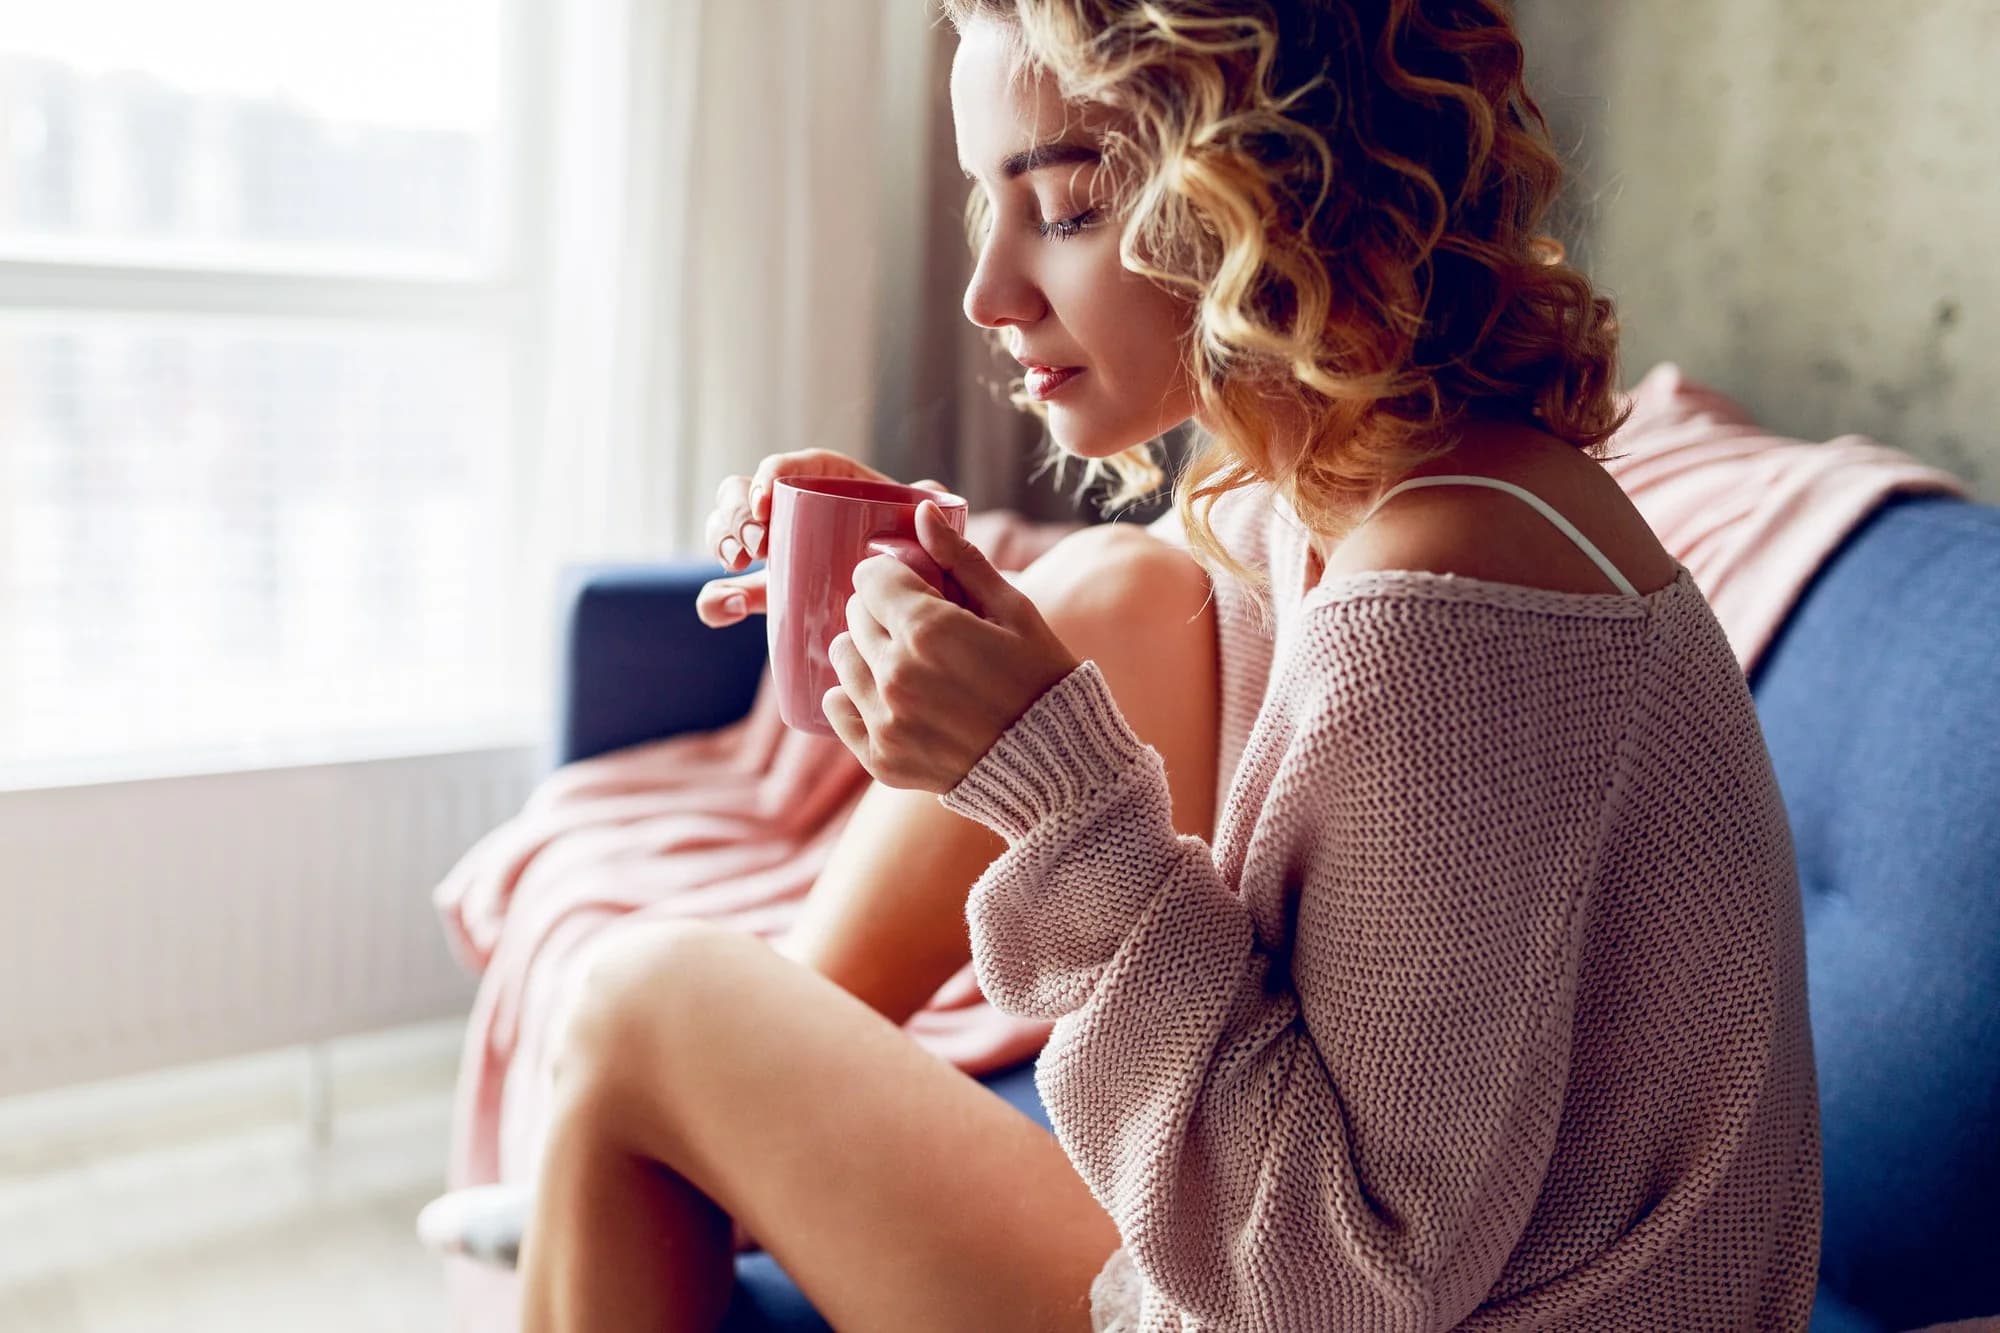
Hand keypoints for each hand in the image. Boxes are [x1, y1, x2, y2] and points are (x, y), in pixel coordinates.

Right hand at [696, 450, 951, 627]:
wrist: (910, 605)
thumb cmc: (922, 556)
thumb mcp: (929, 529)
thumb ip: (932, 508)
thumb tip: (925, 499)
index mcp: (830, 485)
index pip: (793, 467)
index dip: (771, 473)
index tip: (767, 499)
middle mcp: (795, 514)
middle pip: (745, 493)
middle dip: (739, 512)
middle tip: (756, 546)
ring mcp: (777, 553)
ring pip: (727, 531)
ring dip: (722, 541)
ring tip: (739, 567)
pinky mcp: (768, 593)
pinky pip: (727, 593)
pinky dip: (716, 600)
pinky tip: (725, 612)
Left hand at [824, 500, 1081, 792]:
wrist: (1055, 765)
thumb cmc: (1042, 678)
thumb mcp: (1014, 610)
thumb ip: (962, 560)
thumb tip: (923, 510)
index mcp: (928, 630)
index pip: (870, 577)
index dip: (893, 576)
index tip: (914, 586)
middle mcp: (897, 674)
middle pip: (855, 615)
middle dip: (883, 611)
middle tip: (920, 626)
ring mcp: (885, 720)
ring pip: (842, 659)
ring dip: (867, 651)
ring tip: (908, 662)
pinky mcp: (880, 757)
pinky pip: (837, 709)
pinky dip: (854, 698)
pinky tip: (890, 697)